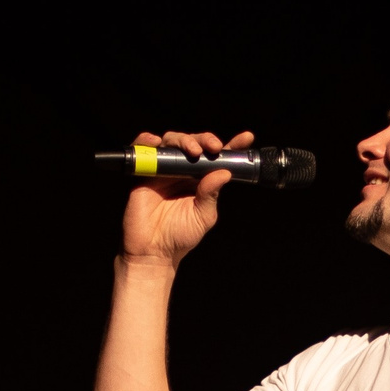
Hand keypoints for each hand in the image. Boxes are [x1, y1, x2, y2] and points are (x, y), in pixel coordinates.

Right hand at [121, 129, 255, 265]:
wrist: (153, 252)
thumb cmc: (179, 236)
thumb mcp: (203, 216)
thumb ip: (212, 194)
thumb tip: (224, 172)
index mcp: (201, 180)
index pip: (217, 158)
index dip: (232, 146)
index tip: (246, 138)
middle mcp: (183, 172)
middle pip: (194, 143)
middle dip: (205, 140)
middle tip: (214, 147)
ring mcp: (163, 170)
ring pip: (172, 142)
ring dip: (183, 140)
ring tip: (193, 150)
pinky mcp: (143, 173)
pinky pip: (143, 150)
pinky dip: (146, 140)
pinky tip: (156, 141)